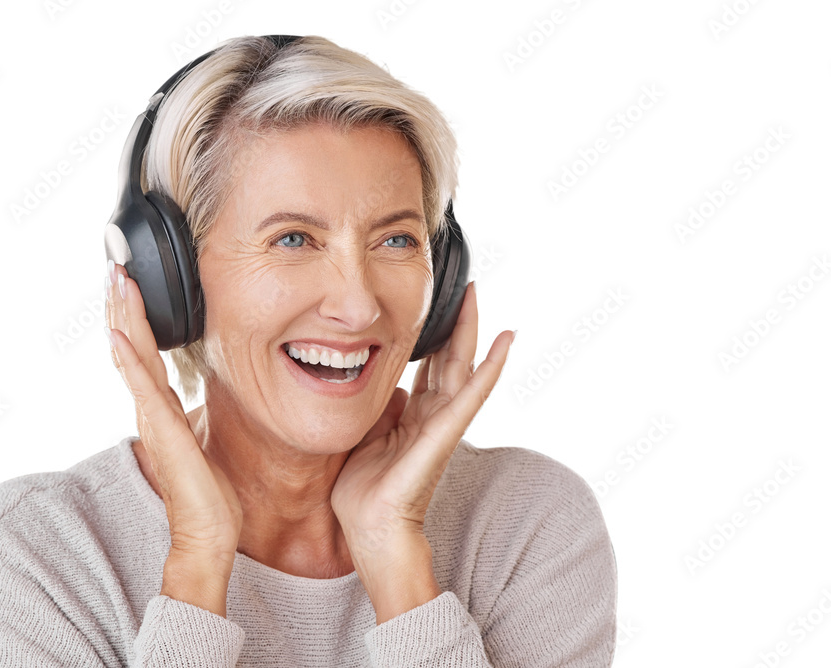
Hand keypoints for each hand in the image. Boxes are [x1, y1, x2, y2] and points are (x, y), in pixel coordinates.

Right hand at [105, 262, 242, 567]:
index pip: (145, 353)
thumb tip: (194, 401)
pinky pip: (142, 387)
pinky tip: (120, 334)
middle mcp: (153, 409)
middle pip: (131, 346)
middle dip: (122, 306)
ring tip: (115, 282)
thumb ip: (191, 417)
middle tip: (115, 266)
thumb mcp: (202, 442)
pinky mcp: (163, 431)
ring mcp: (154, 418)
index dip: (135, 318)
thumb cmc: (210, 494)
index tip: (130, 283)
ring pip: (131, 357)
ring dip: (122, 317)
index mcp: (163, 409)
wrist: (208, 534)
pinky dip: (130, 358)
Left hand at [330, 282, 514, 563]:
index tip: (437, 305)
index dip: (435, 337)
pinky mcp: (445, 433)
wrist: (370, 529)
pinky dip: (490, 368)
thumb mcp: (366, 437)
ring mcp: (443, 424)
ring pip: (462, 368)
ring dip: (472, 331)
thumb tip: (390, 389)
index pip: (430, 367)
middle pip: (450, 359)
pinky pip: (471, 395)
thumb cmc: (364, 492)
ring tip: (478, 296)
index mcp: (415, 417)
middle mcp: (434, 416)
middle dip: (457, 323)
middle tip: (466, 286)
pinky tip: (504, 341)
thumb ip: (380, 411)